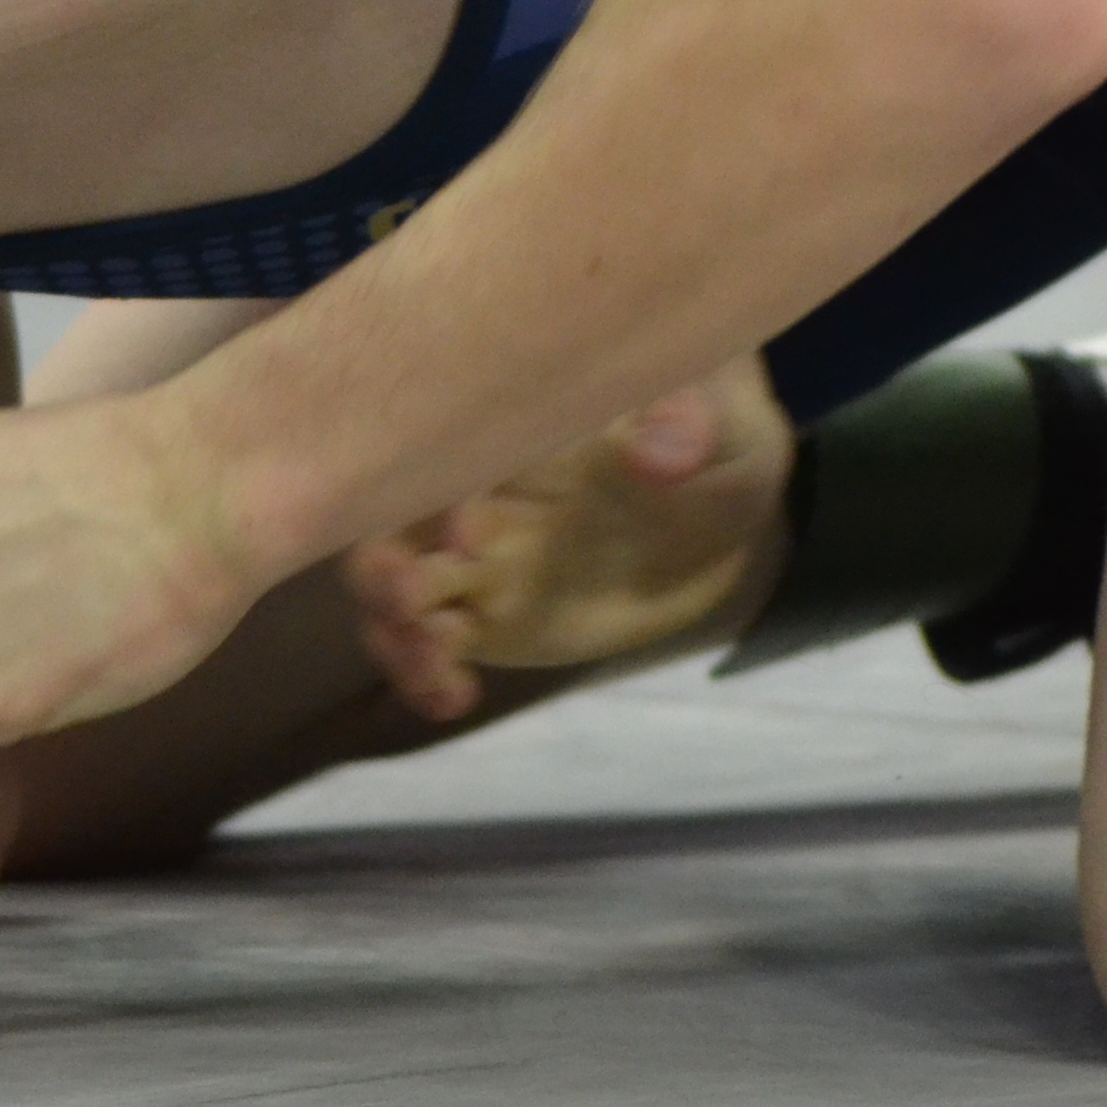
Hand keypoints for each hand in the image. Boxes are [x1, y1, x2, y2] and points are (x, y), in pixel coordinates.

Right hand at [343, 356, 795, 723]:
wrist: (724, 484)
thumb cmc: (714, 415)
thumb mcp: (722, 407)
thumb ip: (689, 422)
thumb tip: (665, 455)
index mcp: (505, 415)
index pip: (435, 436)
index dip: (434, 477)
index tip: (468, 521)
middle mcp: (469, 484)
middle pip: (382, 520)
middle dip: (381, 563)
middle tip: (412, 595)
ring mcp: (474, 555)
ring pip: (394, 593)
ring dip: (396, 630)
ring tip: (439, 666)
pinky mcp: (492, 614)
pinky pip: (434, 646)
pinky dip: (427, 675)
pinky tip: (455, 698)